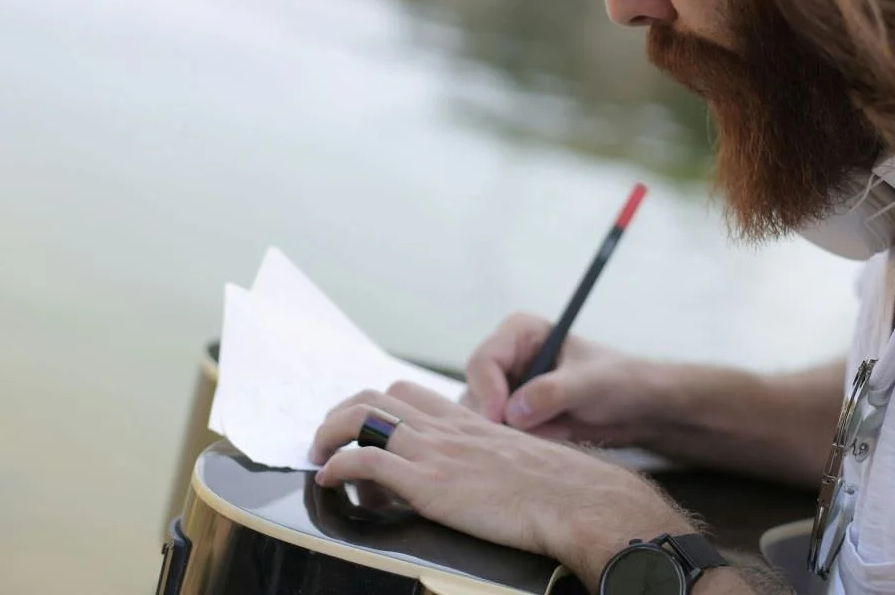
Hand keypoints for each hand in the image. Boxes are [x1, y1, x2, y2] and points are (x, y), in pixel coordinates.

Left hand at [310, 379, 678, 576]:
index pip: (407, 393)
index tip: (359, 424)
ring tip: (317, 454)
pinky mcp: (428, 482)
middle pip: (377, 398)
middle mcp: (446, 428)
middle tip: (327, 437)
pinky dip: (337, 465)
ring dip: (329, 434)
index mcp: (467, 421)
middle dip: (342, 414)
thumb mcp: (516, 459)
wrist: (576, 501)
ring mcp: (435, 452)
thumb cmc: (558, 490)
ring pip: (363, 420)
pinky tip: (329, 479)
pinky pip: (365, 460)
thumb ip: (487, 457)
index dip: (375, 405)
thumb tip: (471, 474)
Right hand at [462, 312, 663, 447]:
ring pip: (482, 417)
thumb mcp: (590, 383)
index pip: (482, 361)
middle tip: (536, 433)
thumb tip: (512, 412)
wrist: (638, 408)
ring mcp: (508, 389)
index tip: (500, 420)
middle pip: (475, 391)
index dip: (487, 392)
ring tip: (554, 432)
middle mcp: (507, 358)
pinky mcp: (514, 416)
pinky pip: (498, 435)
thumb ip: (552, 392)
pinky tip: (551, 439)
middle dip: (500, 417)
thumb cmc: (619, 380)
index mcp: (519, 333)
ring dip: (511, 433)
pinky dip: (518, 443)